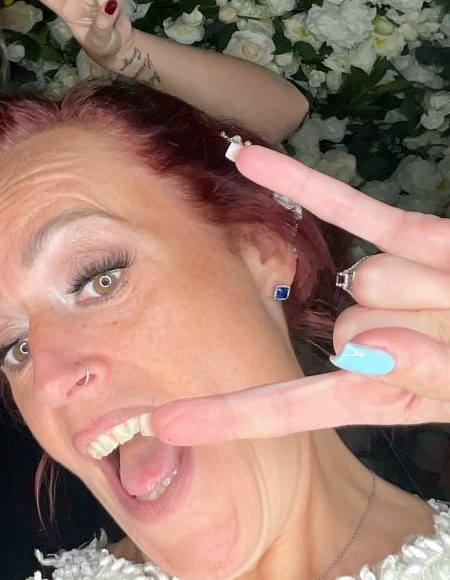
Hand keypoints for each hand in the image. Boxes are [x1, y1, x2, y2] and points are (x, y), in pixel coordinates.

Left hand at [151, 144, 449, 447]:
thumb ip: (434, 376)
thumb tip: (362, 346)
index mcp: (388, 396)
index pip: (292, 408)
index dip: (228, 418)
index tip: (157, 425)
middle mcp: (375, 338)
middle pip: (349, 329)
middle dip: (415, 330)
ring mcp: (389, 282)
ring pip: (367, 277)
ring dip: (430, 286)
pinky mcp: (410, 235)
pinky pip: (349, 207)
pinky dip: (305, 182)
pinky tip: (249, 154)